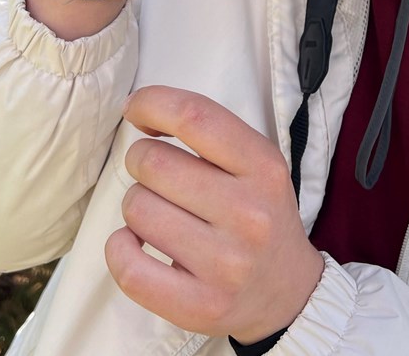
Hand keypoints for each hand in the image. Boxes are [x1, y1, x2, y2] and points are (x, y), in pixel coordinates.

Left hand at [105, 86, 323, 342]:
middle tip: (157, 177)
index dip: (151, 103)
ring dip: (136, 206)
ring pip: (137, 209)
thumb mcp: (258, 165)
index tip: (136, 110)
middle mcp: (248, 214)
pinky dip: (119, 248)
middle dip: (141, 161)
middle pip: (154, 162)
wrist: (289, 294)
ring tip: (160, 215)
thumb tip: (139, 110)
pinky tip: (135, 243)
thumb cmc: (260, 216)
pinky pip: (129, 266)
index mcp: (264, 168)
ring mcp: (225, 264)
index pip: (195, 117)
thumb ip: (210, 134)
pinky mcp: (199, 306)